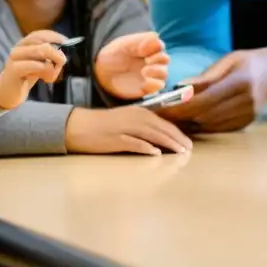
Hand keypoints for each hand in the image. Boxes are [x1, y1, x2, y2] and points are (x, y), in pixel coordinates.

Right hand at [0, 31, 67, 109]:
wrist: (9, 92)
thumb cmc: (27, 76)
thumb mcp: (40, 63)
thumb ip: (49, 55)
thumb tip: (63, 51)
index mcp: (25, 44)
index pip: (39, 34)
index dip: (54, 37)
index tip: (66, 42)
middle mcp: (18, 48)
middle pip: (44, 44)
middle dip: (57, 55)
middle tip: (60, 65)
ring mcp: (14, 58)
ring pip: (41, 51)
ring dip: (52, 65)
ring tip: (51, 76)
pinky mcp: (13, 70)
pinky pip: (35, 65)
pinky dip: (46, 71)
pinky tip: (45, 79)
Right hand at [65, 106, 192, 155]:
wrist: (77, 126)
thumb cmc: (103, 125)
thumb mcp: (127, 121)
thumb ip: (143, 127)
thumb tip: (160, 138)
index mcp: (140, 113)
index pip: (164, 124)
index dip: (177, 133)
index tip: (188, 143)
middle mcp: (136, 117)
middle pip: (162, 129)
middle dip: (178, 139)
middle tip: (189, 150)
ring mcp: (126, 127)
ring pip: (153, 135)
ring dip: (168, 143)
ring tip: (180, 152)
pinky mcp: (116, 139)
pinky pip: (134, 142)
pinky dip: (146, 147)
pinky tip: (156, 153)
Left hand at [94, 32, 169, 99]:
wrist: (102, 73)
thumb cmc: (114, 55)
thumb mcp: (123, 45)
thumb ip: (138, 40)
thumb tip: (156, 36)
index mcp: (148, 48)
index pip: (159, 46)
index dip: (155, 47)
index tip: (142, 50)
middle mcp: (153, 61)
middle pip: (165, 59)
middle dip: (158, 59)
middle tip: (147, 61)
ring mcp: (151, 74)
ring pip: (163, 73)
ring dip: (158, 72)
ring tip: (144, 72)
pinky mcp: (148, 87)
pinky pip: (157, 87)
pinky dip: (155, 85)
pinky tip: (145, 83)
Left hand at [157, 47, 266, 132]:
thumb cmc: (247, 63)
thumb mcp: (228, 61)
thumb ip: (205, 77)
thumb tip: (180, 89)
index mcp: (240, 81)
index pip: (203, 100)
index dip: (178, 107)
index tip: (158, 109)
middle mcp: (245, 101)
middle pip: (203, 116)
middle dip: (177, 118)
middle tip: (155, 117)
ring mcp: (246, 115)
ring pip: (207, 126)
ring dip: (185, 125)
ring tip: (166, 120)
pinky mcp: (244, 124)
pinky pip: (216, 129)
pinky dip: (199, 127)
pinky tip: (186, 122)